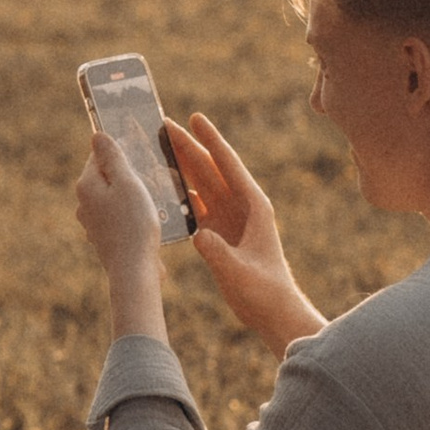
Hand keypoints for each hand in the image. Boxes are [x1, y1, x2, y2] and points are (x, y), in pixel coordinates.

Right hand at [165, 111, 326, 351]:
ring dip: (181, 165)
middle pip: (210, 168)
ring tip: (158, 148)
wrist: (271, 310)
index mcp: (254, 206)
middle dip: (188, 146)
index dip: (211, 140)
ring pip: (201, 183)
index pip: (228, 165)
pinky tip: (160, 186)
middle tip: (164, 125)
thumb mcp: (240, 272)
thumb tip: (198, 235)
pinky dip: (180, 193)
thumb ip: (218, 253)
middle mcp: (241, 206)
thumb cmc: (264, 291)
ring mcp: (229, 217)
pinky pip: (196, 204)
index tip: (195, 118)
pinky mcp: (218, 231)